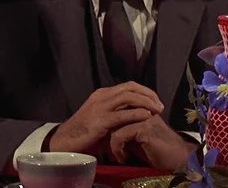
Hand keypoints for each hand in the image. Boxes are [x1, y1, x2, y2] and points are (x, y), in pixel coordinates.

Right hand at [48, 82, 163, 154]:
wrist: (67, 142)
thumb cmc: (86, 134)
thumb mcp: (103, 119)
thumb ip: (118, 115)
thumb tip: (138, 116)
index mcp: (102, 94)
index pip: (128, 86)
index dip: (145, 92)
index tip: (156, 102)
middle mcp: (101, 96)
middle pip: (130, 87)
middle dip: (149, 94)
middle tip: (160, 106)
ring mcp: (100, 107)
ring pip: (128, 97)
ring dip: (146, 102)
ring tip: (157, 111)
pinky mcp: (100, 120)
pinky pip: (123, 114)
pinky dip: (137, 114)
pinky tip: (147, 117)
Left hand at [109, 115, 196, 169]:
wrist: (178, 159)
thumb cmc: (157, 150)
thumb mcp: (136, 138)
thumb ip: (124, 129)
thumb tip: (105, 130)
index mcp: (140, 107)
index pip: (116, 108)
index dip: (109, 124)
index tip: (107, 141)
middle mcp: (142, 108)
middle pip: (113, 113)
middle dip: (106, 132)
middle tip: (105, 148)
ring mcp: (143, 116)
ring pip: (114, 124)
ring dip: (111, 143)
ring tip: (115, 155)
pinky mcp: (144, 127)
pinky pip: (120, 134)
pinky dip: (117, 148)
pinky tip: (123, 158)